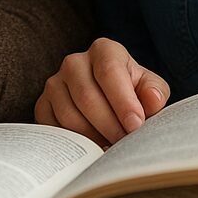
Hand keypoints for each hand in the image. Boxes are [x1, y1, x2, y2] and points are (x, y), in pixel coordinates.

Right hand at [34, 37, 168, 146]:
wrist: (109, 100)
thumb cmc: (133, 92)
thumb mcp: (149, 88)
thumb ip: (154, 92)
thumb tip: (152, 100)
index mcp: (104, 50)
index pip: (109, 72)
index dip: (122, 101)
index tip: (135, 126)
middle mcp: (74, 62)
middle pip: (87, 97)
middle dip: (109, 125)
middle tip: (125, 145)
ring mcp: (55, 82)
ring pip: (69, 115)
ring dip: (92, 137)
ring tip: (111, 147)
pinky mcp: (43, 104)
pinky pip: (52, 127)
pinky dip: (72, 142)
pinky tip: (91, 147)